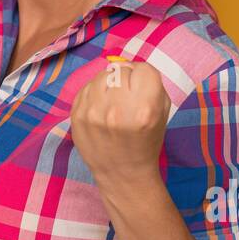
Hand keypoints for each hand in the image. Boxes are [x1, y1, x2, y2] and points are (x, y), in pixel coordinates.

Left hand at [70, 58, 171, 191]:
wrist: (122, 173)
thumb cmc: (146, 142)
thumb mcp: (162, 113)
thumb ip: (152, 86)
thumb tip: (131, 66)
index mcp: (145, 109)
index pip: (144, 69)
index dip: (145, 78)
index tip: (143, 90)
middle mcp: (117, 109)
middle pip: (122, 69)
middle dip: (127, 80)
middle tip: (128, 98)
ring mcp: (93, 112)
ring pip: (102, 75)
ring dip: (109, 84)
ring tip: (113, 102)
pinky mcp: (76, 115)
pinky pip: (87, 87)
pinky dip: (95, 93)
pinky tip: (101, 109)